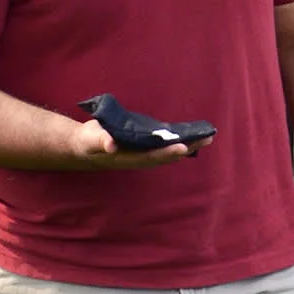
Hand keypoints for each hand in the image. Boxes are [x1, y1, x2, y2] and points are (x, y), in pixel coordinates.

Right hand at [67, 118, 211, 168]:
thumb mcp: (90, 139)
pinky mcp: (146, 147)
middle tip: (207, 139)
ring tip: (207, 137)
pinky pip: (167, 146)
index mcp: (128, 157)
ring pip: (170, 152)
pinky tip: (194, 136)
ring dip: (189, 145)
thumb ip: (100, 140)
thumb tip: (110, 145)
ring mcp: (144, 154)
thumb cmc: (88, 141)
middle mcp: (140, 158)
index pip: (152, 156)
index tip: (182, 147)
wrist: (86, 146)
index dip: (167, 153)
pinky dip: (181, 141)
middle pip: (167, 156)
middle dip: (187, 148)